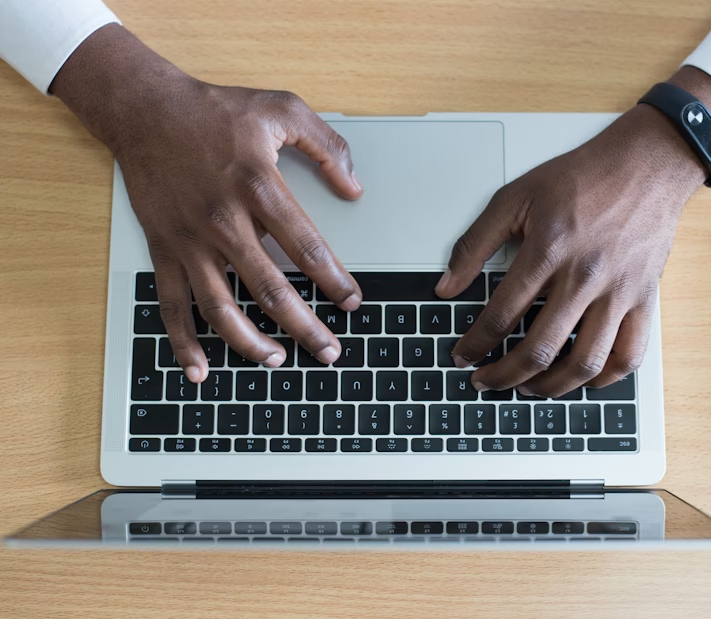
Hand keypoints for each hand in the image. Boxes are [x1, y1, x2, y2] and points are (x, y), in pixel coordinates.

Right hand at [52, 25, 362, 381]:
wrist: (145, 110)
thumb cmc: (216, 110)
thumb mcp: (281, 108)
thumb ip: (326, 146)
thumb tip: (355, 187)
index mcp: (259, 187)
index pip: (307, 248)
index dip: (334, 281)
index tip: (352, 302)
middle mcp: (224, 221)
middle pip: (270, 289)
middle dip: (305, 327)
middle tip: (329, 352)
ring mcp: (190, 241)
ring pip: (221, 307)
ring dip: (250, 343)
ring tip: (278, 361)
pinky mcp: (164, 249)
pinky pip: (172, 304)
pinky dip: (183, 341)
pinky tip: (200, 369)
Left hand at [435, 68, 710, 395]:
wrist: (647, 164)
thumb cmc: (581, 178)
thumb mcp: (515, 197)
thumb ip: (475, 243)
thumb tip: (446, 286)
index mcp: (548, 250)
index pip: (501, 315)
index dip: (475, 344)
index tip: (463, 356)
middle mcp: (585, 276)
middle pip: (539, 349)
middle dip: (503, 376)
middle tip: (485, 381)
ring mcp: (619, 292)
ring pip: (584, 363)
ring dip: (550, 387)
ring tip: (527, 388)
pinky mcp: (645, 299)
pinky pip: (629, 355)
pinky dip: (604, 378)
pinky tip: (582, 379)